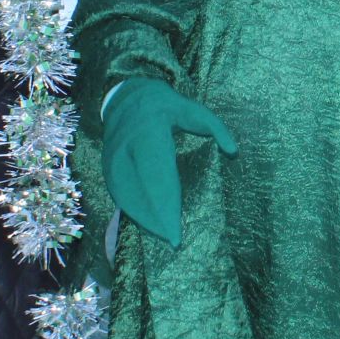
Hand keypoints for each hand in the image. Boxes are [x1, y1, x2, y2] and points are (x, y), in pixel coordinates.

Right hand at [100, 78, 236, 248]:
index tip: (176, 228)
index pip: (158, 174)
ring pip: (125, 194)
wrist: (127, 97)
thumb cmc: (169, 107)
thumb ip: (217, 128)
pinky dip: (131, 209)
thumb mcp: (195, 110)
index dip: (167, 204)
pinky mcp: (106, 164)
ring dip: (142, 217)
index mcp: (149, 129)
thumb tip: (233, 152)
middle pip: (141, 189)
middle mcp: (126, 144)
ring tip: (161, 237)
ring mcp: (112, 155)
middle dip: (155, 218)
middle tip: (173, 241)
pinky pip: (117, 191)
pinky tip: (145, 223)